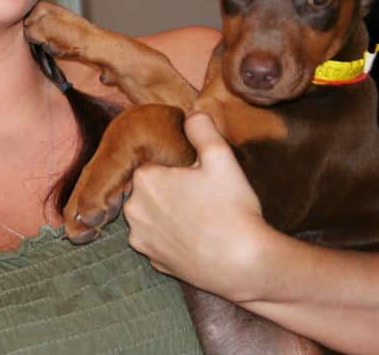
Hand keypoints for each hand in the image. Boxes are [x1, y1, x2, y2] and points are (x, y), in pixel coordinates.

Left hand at [123, 112, 271, 301]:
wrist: (244, 264)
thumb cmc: (232, 208)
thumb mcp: (221, 157)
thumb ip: (201, 128)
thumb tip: (191, 113)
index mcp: (145, 179)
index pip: (152, 162)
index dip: (175, 166)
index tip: (194, 173)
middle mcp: (134, 209)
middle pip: (149, 188)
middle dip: (169, 188)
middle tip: (200, 193)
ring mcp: (142, 238)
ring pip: (151, 214)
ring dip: (167, 212)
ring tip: (199, 214)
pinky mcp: (154, 261)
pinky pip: (159, 240)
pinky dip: (172, 237)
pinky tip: (195, 235)